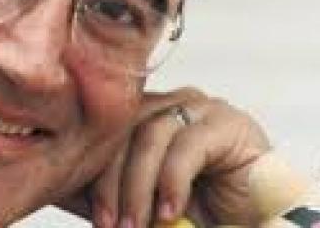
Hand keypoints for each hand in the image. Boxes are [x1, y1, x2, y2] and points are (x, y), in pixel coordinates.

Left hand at [86, 87, 270, 226]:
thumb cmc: (205, 212)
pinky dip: (172, 181)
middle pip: (124, 129)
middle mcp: (172, 105)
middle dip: (110, 183)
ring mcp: (200, 108)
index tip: (86, 211)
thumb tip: (61, 190)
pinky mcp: (227, 122)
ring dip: (138, 187)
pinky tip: (170, 211)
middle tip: (110, 225)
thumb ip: (113, 193)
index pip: (107, 131)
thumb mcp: (146, 204)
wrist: (258, 220)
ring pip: (150, 134)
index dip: (91, 170)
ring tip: (137, 225)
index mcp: (149, 117)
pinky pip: (187, 145)